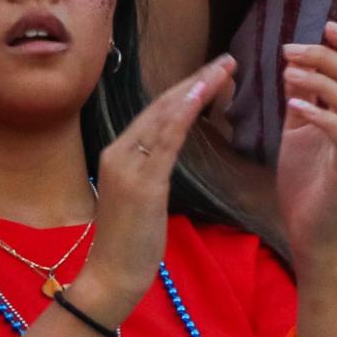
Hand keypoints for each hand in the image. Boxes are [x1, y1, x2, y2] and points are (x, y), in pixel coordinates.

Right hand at [75, 54, 235, 324]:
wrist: (110, 277)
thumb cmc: (129, 242)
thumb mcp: (142, 196)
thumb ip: (153, 168)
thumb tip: (170, 147)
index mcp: (119, 152)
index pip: (156, 111)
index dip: (185, 88)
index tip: (214, 71)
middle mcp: (119, 151)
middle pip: (161, 105)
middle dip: (195, 79)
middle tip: (227, 59)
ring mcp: (128, 166)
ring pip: (164, 115)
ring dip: (196, 88)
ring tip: (223, 69)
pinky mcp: (140, 184)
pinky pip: (165, 140)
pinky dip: (183, 113)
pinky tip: (201, 95)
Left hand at [275, 21, 336, 272]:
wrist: (311, 234)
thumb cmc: (307, 184)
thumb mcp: (298, 133)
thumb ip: (301, 101)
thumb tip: (291, 66)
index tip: (325, 25)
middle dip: (326, 55)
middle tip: (290, 50)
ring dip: (319, 80)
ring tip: (288, 74)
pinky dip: (319, 113)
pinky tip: (293, 106)